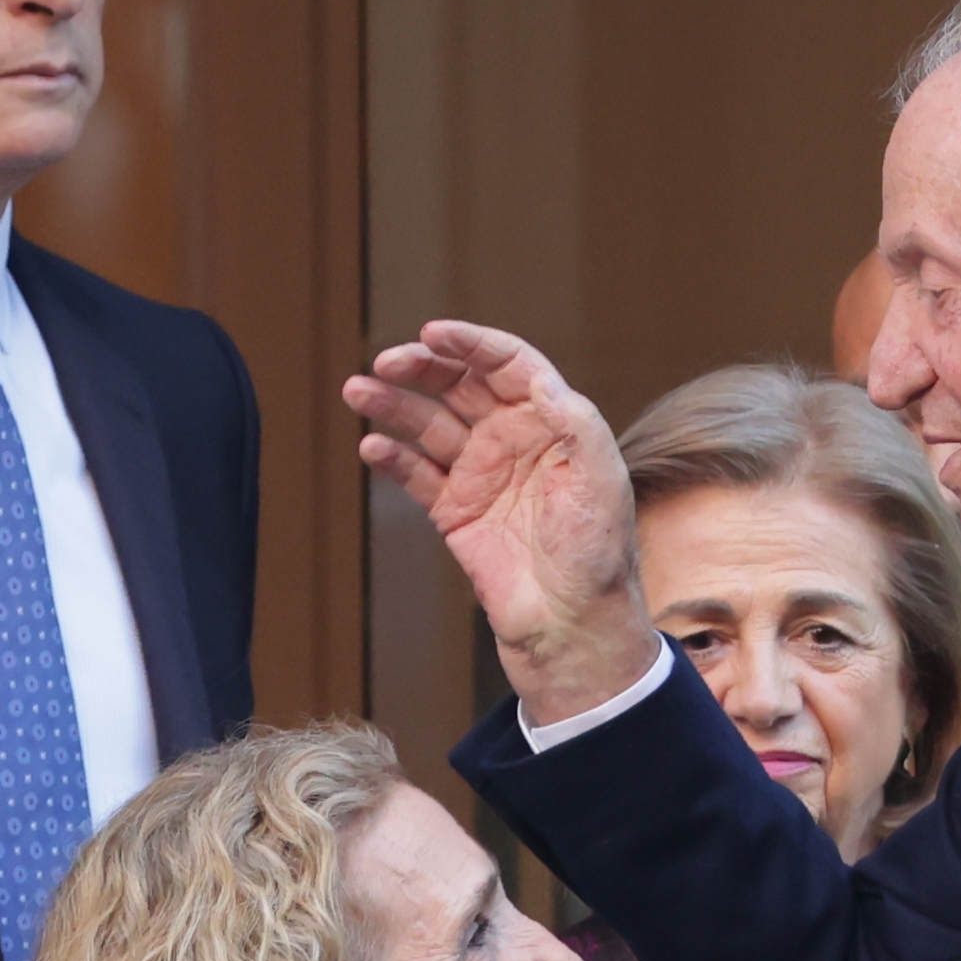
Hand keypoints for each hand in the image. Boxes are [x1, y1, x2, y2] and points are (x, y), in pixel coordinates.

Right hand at [343, 323, 659, 723]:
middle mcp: (515, 442)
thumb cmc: (596, 557)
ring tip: (359, 392)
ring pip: (429, 425)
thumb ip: (575, 426)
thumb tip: (540, 380)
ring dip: (393, 405)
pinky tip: (372, 447)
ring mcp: (482, 476)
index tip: (433, 333)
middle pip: (461, 385)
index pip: (508, 365)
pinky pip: (416, 474)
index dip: (472, 344)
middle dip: (423, 367)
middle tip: (387, 362)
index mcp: (554, 425)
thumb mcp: (601, 484)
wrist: (572, 627)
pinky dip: (392, 457)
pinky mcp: (455, 513)